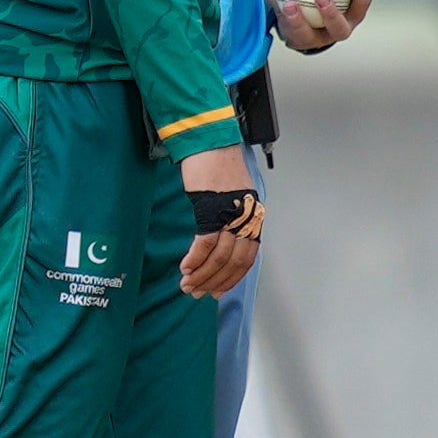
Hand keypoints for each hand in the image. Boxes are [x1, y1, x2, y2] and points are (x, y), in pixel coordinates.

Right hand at [175, 152, 261, 298]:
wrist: (211, 144)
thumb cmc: (218, 168)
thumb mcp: (230, 196)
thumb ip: (228, 218)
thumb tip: (217, 240)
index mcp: (253, 216)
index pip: (248, 256)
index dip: (232, 277)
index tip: (217, 291)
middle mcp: (246, 217)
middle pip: (234, 260)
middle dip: (214, 281)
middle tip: (196, 292)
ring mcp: (231, 214)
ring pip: (220, 256)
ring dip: (202, 274)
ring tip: (187, 285)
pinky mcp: (213, 209)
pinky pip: (205, 242)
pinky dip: (195, 259)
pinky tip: (185, 268)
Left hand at [267, 0, 367, 54]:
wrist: (311, 16)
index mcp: (354, 14)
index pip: (362, 0)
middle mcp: (338, 29)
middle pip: (339, 27)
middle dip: (331, 13)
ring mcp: (315, 38)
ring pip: (306, 34)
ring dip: (297, 19)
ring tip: (290, 3)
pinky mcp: (294, 38)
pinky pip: (281, 20)